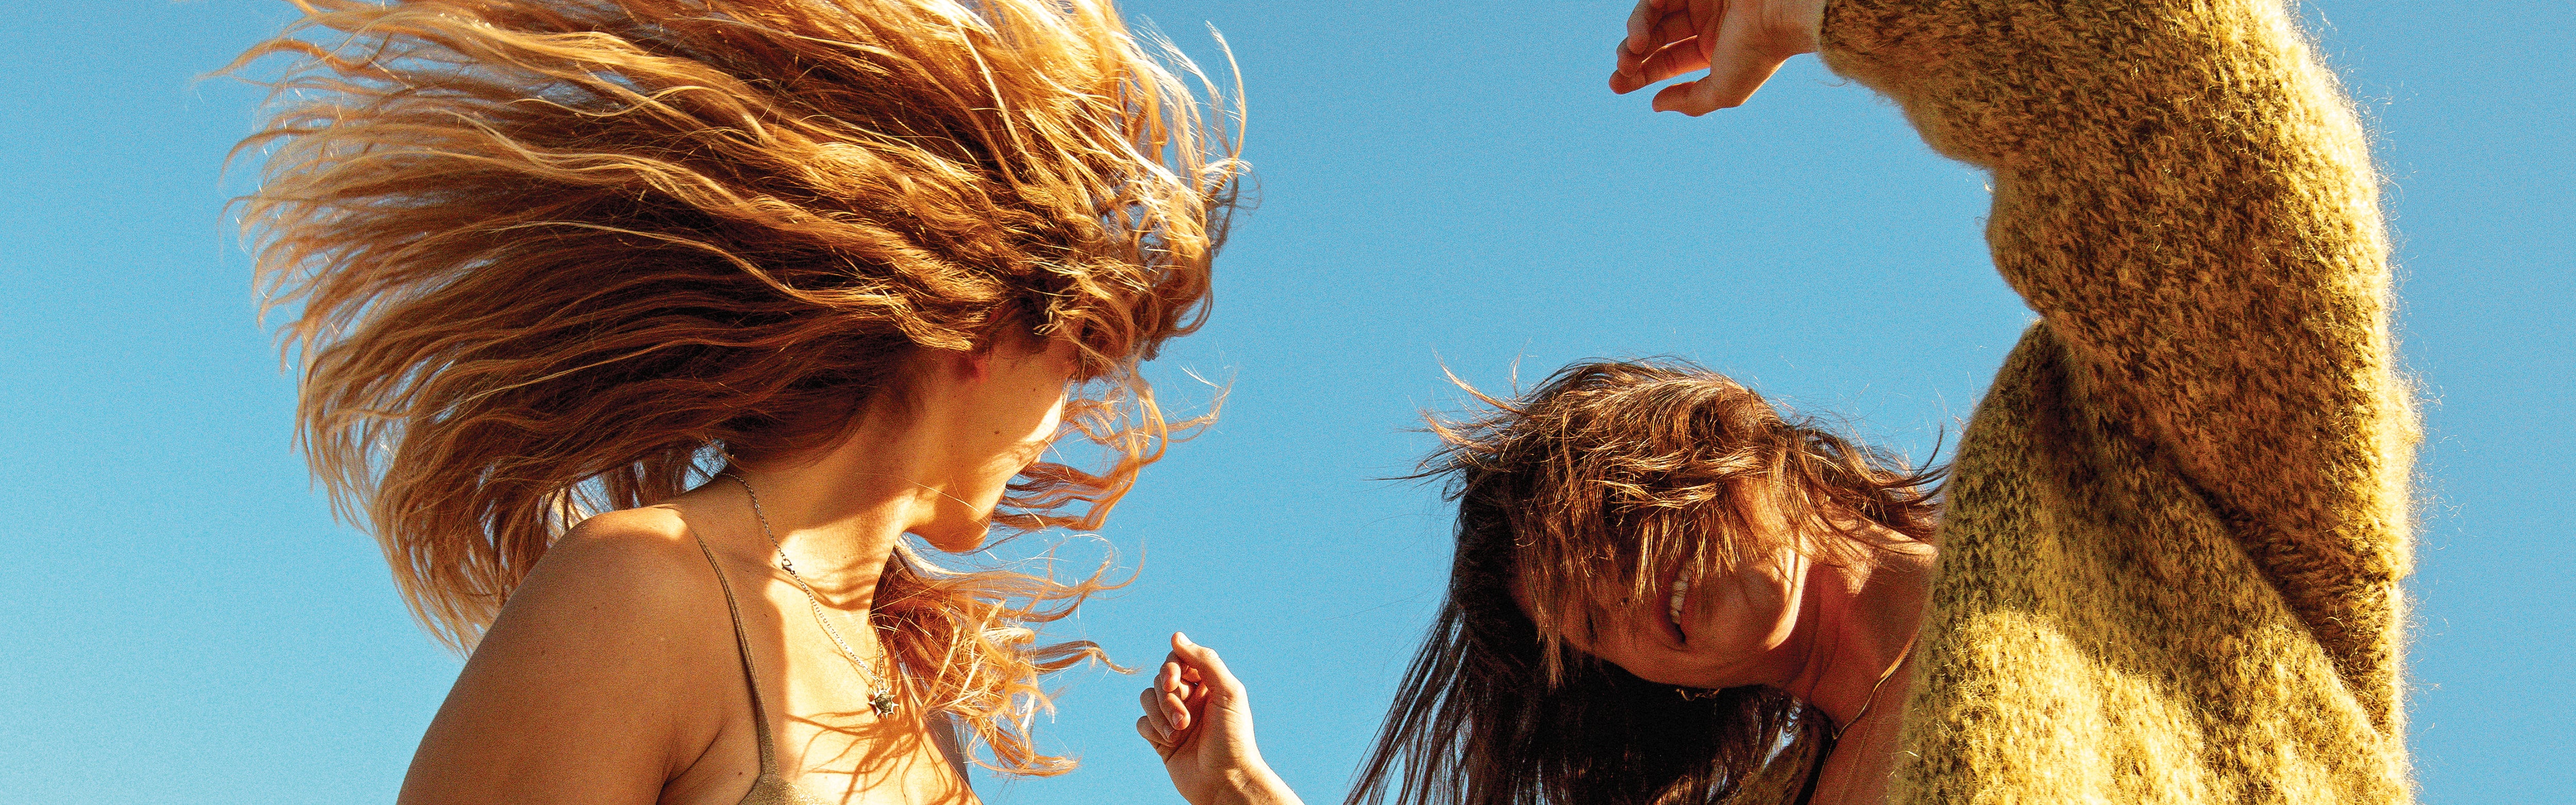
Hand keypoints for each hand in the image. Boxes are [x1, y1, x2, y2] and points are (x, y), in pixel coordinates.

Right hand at [1135, 633, 1301, 804]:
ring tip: (1180, 733)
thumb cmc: (1232, 737)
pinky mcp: (1160, 739)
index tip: (1175, 681)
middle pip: (1160, 679)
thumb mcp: (1228, 692)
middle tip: (1185, 719)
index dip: (1171, 667)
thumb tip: (1176, 636)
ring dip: (1160, 715)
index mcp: (1207, 685)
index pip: (1178, 660)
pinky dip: (1153, 730)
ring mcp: (1173, 718)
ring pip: (1147, 698)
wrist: (1225, 781)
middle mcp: (1190, 698)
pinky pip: (1142, 722)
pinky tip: (1170, 743)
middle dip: (1168, 698)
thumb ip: (1204, 660)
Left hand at [1610, 0, 1827, 113]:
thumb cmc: (1757, 54)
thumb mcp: (1724, 91)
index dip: (1638, 74)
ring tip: (1631, 48)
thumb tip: (1655, 104)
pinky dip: (1647, 9)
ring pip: (1653, 17)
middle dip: (1631, 55)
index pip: (1666, 63)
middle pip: (1654, 40)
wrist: (1782, 13)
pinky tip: (1641, 28)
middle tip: (1621, 68)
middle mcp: (1704, 25)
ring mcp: (1700, 1)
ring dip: (1635, 33)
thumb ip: (1690, 101)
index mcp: (1712, 52)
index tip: (1615, 84)